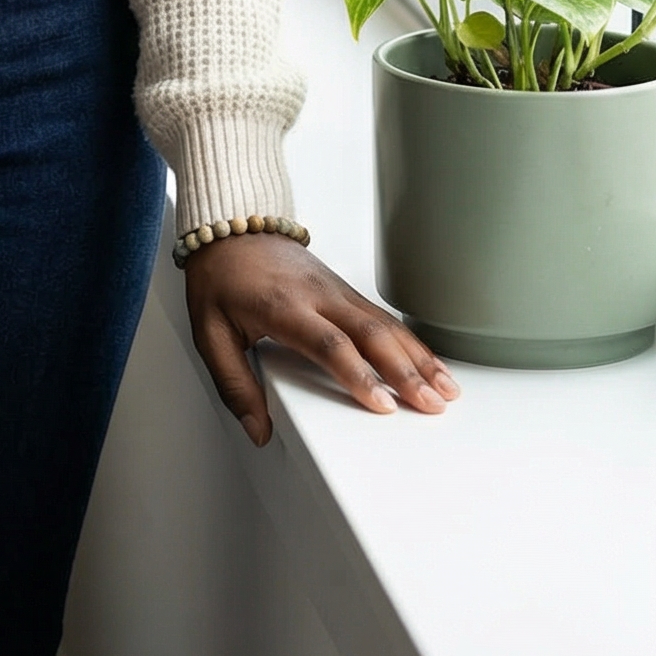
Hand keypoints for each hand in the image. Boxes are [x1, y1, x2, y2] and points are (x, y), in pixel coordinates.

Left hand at [183, 235, 458, 445]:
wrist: (231, 226)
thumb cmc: (220, 278)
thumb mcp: (208, 332)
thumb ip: (234, 384)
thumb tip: (257, 430)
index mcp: (282, 306)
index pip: (328, 342)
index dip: (358, 374)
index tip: (382, 404)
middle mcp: (317, 295)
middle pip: (370, 333)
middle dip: (405, 371)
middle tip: (431, 405)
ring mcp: (336, 289)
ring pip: (386, 323)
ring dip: (419, 357)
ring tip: (447, 391)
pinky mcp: (346, 290)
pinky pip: (384, 316)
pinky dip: (413, 342)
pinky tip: (432, 363)